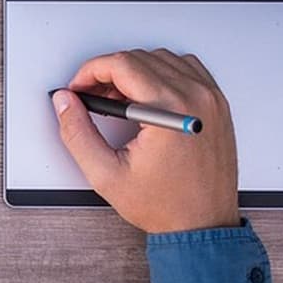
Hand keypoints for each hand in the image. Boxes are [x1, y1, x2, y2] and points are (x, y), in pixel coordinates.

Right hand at [52, 49, 239, 233]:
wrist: (202, 225)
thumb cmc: (165, 206)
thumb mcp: (106, 174)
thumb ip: (77, 133)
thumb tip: (65, 102)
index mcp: (170, 109)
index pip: (122, 64)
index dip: (90, 71)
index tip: (79, 87)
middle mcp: (195, 97)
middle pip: (140, 57)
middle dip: (108, 72)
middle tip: (94, 97)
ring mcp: (210, 99)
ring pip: (162, 57)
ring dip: (135, 70)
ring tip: (120, 100)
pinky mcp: (217, 105)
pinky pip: (187, 68)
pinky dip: (163, 72)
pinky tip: (148, 95)